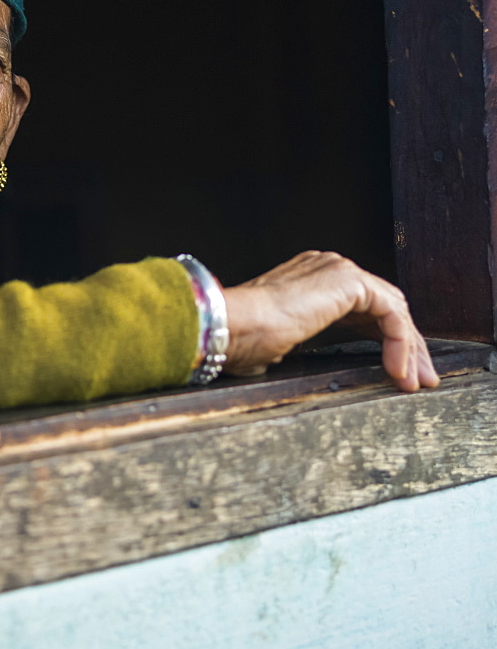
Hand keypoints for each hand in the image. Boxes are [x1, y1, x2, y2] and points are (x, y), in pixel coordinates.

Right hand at [222, 251, 438, 391]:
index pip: (362, 308)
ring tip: (413, 381)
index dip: (384, 342)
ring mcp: (337, 270)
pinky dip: (399, 343)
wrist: (231, 327)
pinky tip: (396, 370)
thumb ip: (299, 343)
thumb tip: (289, 364)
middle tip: (418, 380)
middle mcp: (326, 267)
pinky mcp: (348, 281)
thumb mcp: (279, 343)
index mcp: (309, 279)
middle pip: (384, 308)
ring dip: (409, 348)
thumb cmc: (241, 339)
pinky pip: (390, 314)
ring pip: (392, 311)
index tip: (395, 374)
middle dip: (406, 346)